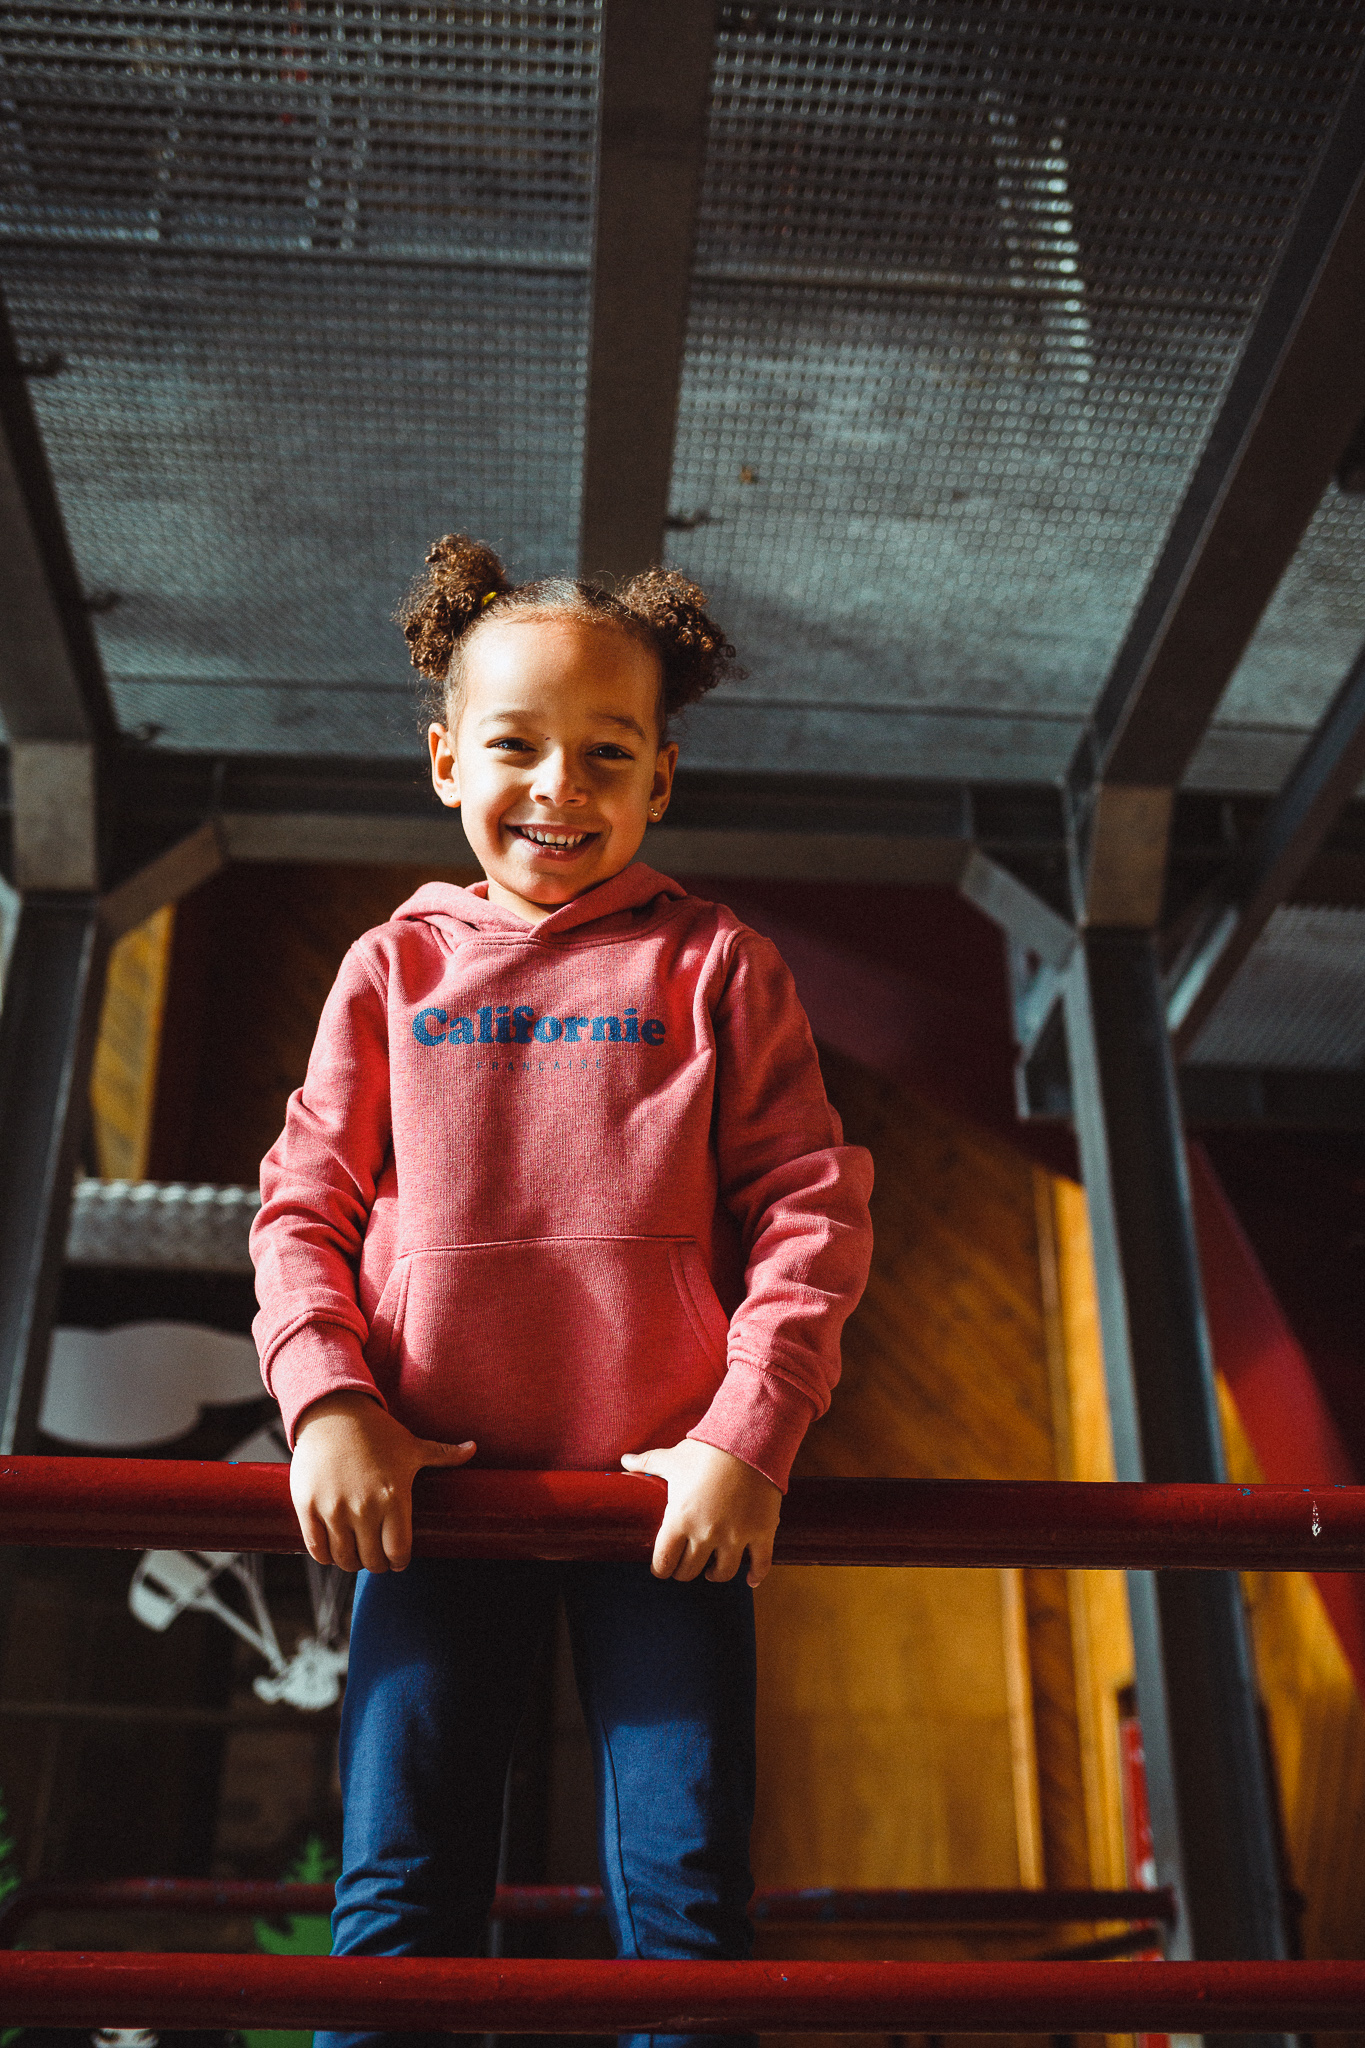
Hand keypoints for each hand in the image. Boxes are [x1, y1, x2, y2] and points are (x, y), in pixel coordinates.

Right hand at [290, 1391, 475, 1573]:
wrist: (332, 1413)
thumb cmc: (376, 1431)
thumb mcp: (412, 1445)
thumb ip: (444, 1454)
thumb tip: (474, 1448)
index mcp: (394, 1497)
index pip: (398, 1552)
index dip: (398, 1562)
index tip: (397, 1559)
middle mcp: (364, 1508)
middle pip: (371, 1561)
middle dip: (376, 1564)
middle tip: (375, 1557)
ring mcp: (333, 1509)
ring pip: (344, 1559)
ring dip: (350, 1562)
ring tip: (355, 1553)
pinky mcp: (307, 1507)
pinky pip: (316, 1548)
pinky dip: (325, 1556)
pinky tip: (332, 1550)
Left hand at [620, 1439, 780, 1585]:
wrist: (747, 1439)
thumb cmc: (706, 1450)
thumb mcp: (672, 1458)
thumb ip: (646, 1463)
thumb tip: (624, 1460)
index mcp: (679, 1520)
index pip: (663, 1562)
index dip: (660, 1568)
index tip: (661, 1568)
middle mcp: (705, 1534)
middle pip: (690, 1571)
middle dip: (685, 1571)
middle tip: (686, 1565)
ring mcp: (735, 1535)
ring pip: (722, 1573)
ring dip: (715, 1574)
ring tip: (713, 1570)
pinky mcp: (761, 1532)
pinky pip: (760, 1564)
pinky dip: (756, 1576)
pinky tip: (750, 1580)